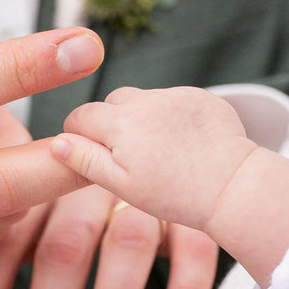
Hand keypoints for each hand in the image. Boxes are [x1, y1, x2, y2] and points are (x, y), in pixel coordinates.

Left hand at [0, 105, 219, 288]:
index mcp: (39, 188)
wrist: (162, 131)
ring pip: (125, 246)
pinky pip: (192, 247)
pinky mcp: (189, 206)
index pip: (3, 241)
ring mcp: (141, 193)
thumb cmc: (78, 187)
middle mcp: (86, 187)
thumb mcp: (31, 200)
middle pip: (63, 248)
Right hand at [51, 85, 251, 235]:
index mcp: (120, 122)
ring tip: (159, 152)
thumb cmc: (176, 193)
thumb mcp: (122, 185)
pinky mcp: (200, 97)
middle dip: (112, 124)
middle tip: (128, 156)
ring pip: (144, 100)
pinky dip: (171, 117)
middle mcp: (146, 100)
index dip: (79, 136)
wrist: (232, 186)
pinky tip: (183, 144)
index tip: (90, 155)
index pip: (80, 116)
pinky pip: (173, 101)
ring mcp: (175, 95)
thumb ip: (86, 160)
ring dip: (143, 118)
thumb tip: (56, 143)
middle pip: (112, 103)